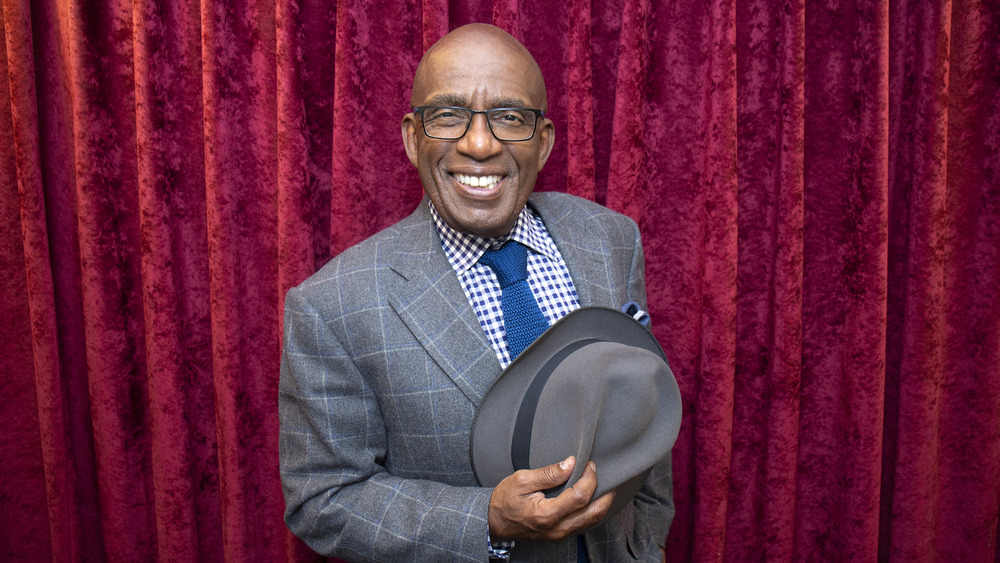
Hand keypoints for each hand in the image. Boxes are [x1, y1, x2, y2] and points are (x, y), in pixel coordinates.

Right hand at [487, 456, 615, 541]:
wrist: (494, 523)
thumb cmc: (505, 501)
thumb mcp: (521, 480)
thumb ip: (547, 473)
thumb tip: (570, 463)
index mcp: (546, 514)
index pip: (580, 497)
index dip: (589, 478)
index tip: (589, 465)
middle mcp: (557, 528)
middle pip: (594, 513)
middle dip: (606, 493)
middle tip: (608, 475)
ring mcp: (560, 534)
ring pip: (593, 521)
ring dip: (603, 503)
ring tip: (606, 485)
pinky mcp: (561, 535)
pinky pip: (585, 524)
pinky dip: (594, 510)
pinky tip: (594, 498)